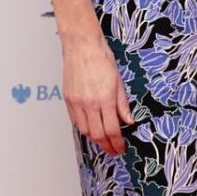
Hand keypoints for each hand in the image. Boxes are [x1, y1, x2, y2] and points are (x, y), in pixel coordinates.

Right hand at [63, 35, 131, 154]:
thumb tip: (128, 120)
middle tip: (112, 150)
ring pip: (85, 130)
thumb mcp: (119, 81)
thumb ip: (122, 104)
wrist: (82, 46)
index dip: (117, 143)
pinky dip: (83, 128)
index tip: (120, 148)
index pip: (112, 129)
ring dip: (94, 139)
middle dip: (106, 145)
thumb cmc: (101, 58)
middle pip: (98, 134)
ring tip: (102, 141)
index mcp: (106, 98)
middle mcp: (90, 103)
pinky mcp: (68, 98)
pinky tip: (90, 129)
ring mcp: (77, 102)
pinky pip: (75, 121)